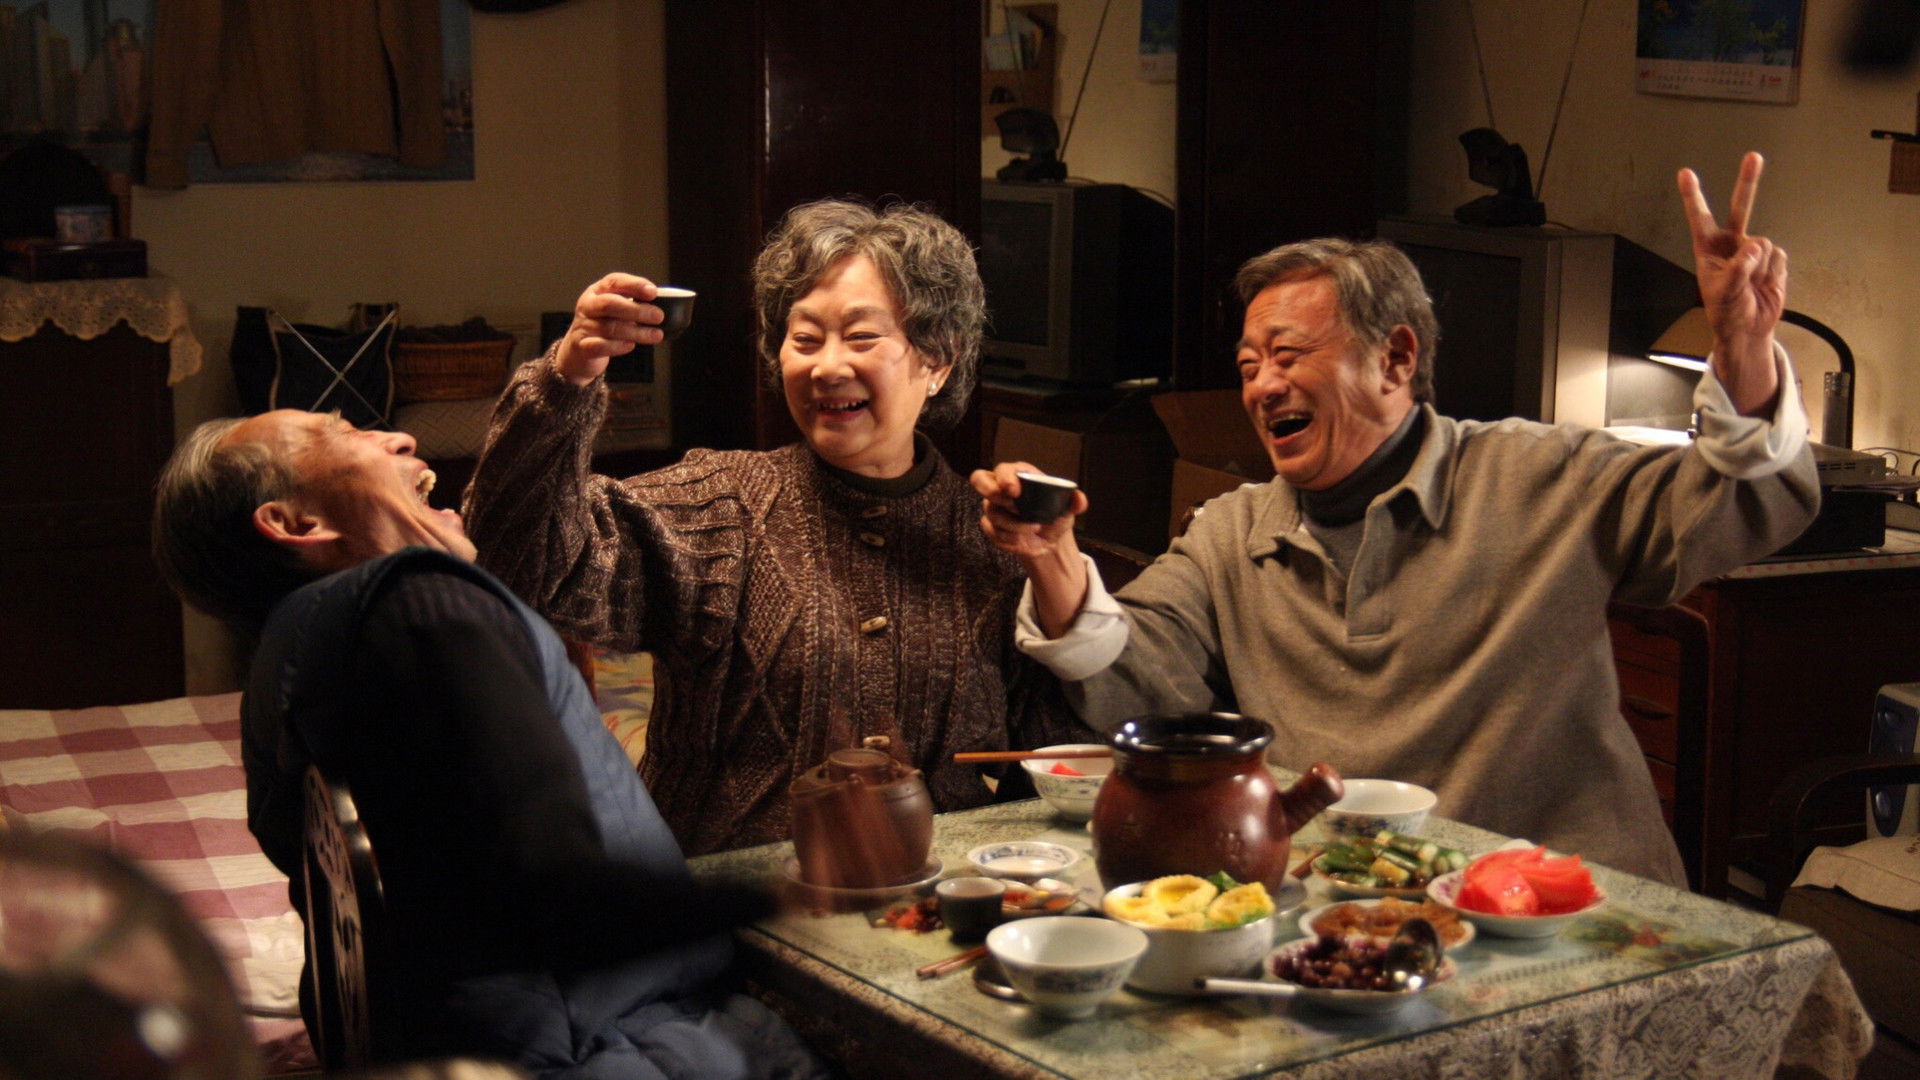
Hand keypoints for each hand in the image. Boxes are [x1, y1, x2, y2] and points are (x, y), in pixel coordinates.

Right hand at [556, 273, 664, 386]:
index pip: (614, 281)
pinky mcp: (582, 346)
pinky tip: (631, 346)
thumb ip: (633, 305)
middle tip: (658, 316)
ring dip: (636, 332)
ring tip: (656, 335)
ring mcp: (583, 326)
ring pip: (609, 327)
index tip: (653, 292)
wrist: (578, 352)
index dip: (634, 285)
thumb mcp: (615, 311)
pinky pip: (600, 345)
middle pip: (610, 303)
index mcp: (597, 291)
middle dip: (636, 309)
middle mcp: (587, 305)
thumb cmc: (603, 327)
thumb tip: (663, 306)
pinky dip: (617, 346)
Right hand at [971, 462, 1086, 559]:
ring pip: (991, 513)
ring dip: (1014, 525)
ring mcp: (993, 507)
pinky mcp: (990, 525)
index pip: (1003, 469)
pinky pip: (991, 531)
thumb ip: (1075, 502)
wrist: (1049, 541)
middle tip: (1014, 507)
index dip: (1004, 478)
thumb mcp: (1068, 508)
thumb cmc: (1055, 516)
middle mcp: (1001, 488)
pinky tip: (1021, 540)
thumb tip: (1079, 500)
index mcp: (1019, 475)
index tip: (1014, 491)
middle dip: (992, 493)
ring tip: (1033, 529)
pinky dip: (1008, 539)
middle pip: (979, 479)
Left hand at [1677, 152, 1785, 415]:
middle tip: (1753, 157)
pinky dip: (1773, 273)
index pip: (1700, 218)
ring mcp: (1754, 250)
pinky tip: (1765, 284)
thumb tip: (1756, 246)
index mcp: (1709, 250)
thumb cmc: (1727, 312)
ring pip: (1764, 244)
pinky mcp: (1773, 259)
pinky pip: (1778, 258)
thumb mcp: (1724, 292)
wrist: (1749, 328)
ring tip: (1751, 285)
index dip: (1694, 196)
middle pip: (1740, 208)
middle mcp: (1732, 244)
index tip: (1685, 173)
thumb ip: (1739, 268)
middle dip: (1748, 182)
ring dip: (1760, 267)